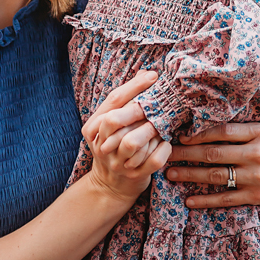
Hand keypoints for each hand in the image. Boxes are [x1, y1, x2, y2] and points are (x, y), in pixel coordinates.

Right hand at [84, 71, 171, 202]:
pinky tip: (167, 142)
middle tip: (159, 101)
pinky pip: (153, 160)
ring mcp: (117, 163)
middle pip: (116, 120)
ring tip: (162, 124)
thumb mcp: (110, 125)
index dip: (133, 86)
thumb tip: (147, 73)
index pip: (112, 101)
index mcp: (93, 129)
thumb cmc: (114, 146)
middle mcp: (101, 145)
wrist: (110, 186)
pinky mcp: (134, 176)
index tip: (153, 76)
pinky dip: (163, 149)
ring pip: (133, 142)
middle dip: (139, 109)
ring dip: (152, 131)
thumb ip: (124, 102)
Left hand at [165, 105, 259, 213]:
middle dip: (187, 153)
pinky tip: (189, 200)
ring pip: (217, 175)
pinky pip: (227, 198)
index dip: (200, 132)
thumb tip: (255, 76)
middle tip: (165, 151)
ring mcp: (257, 176)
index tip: (180, 133)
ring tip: (170, 173)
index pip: (224, 130)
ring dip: (190, 175)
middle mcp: (258, 153)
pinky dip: (207, 200)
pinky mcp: (257, 196)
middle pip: (215, 153)